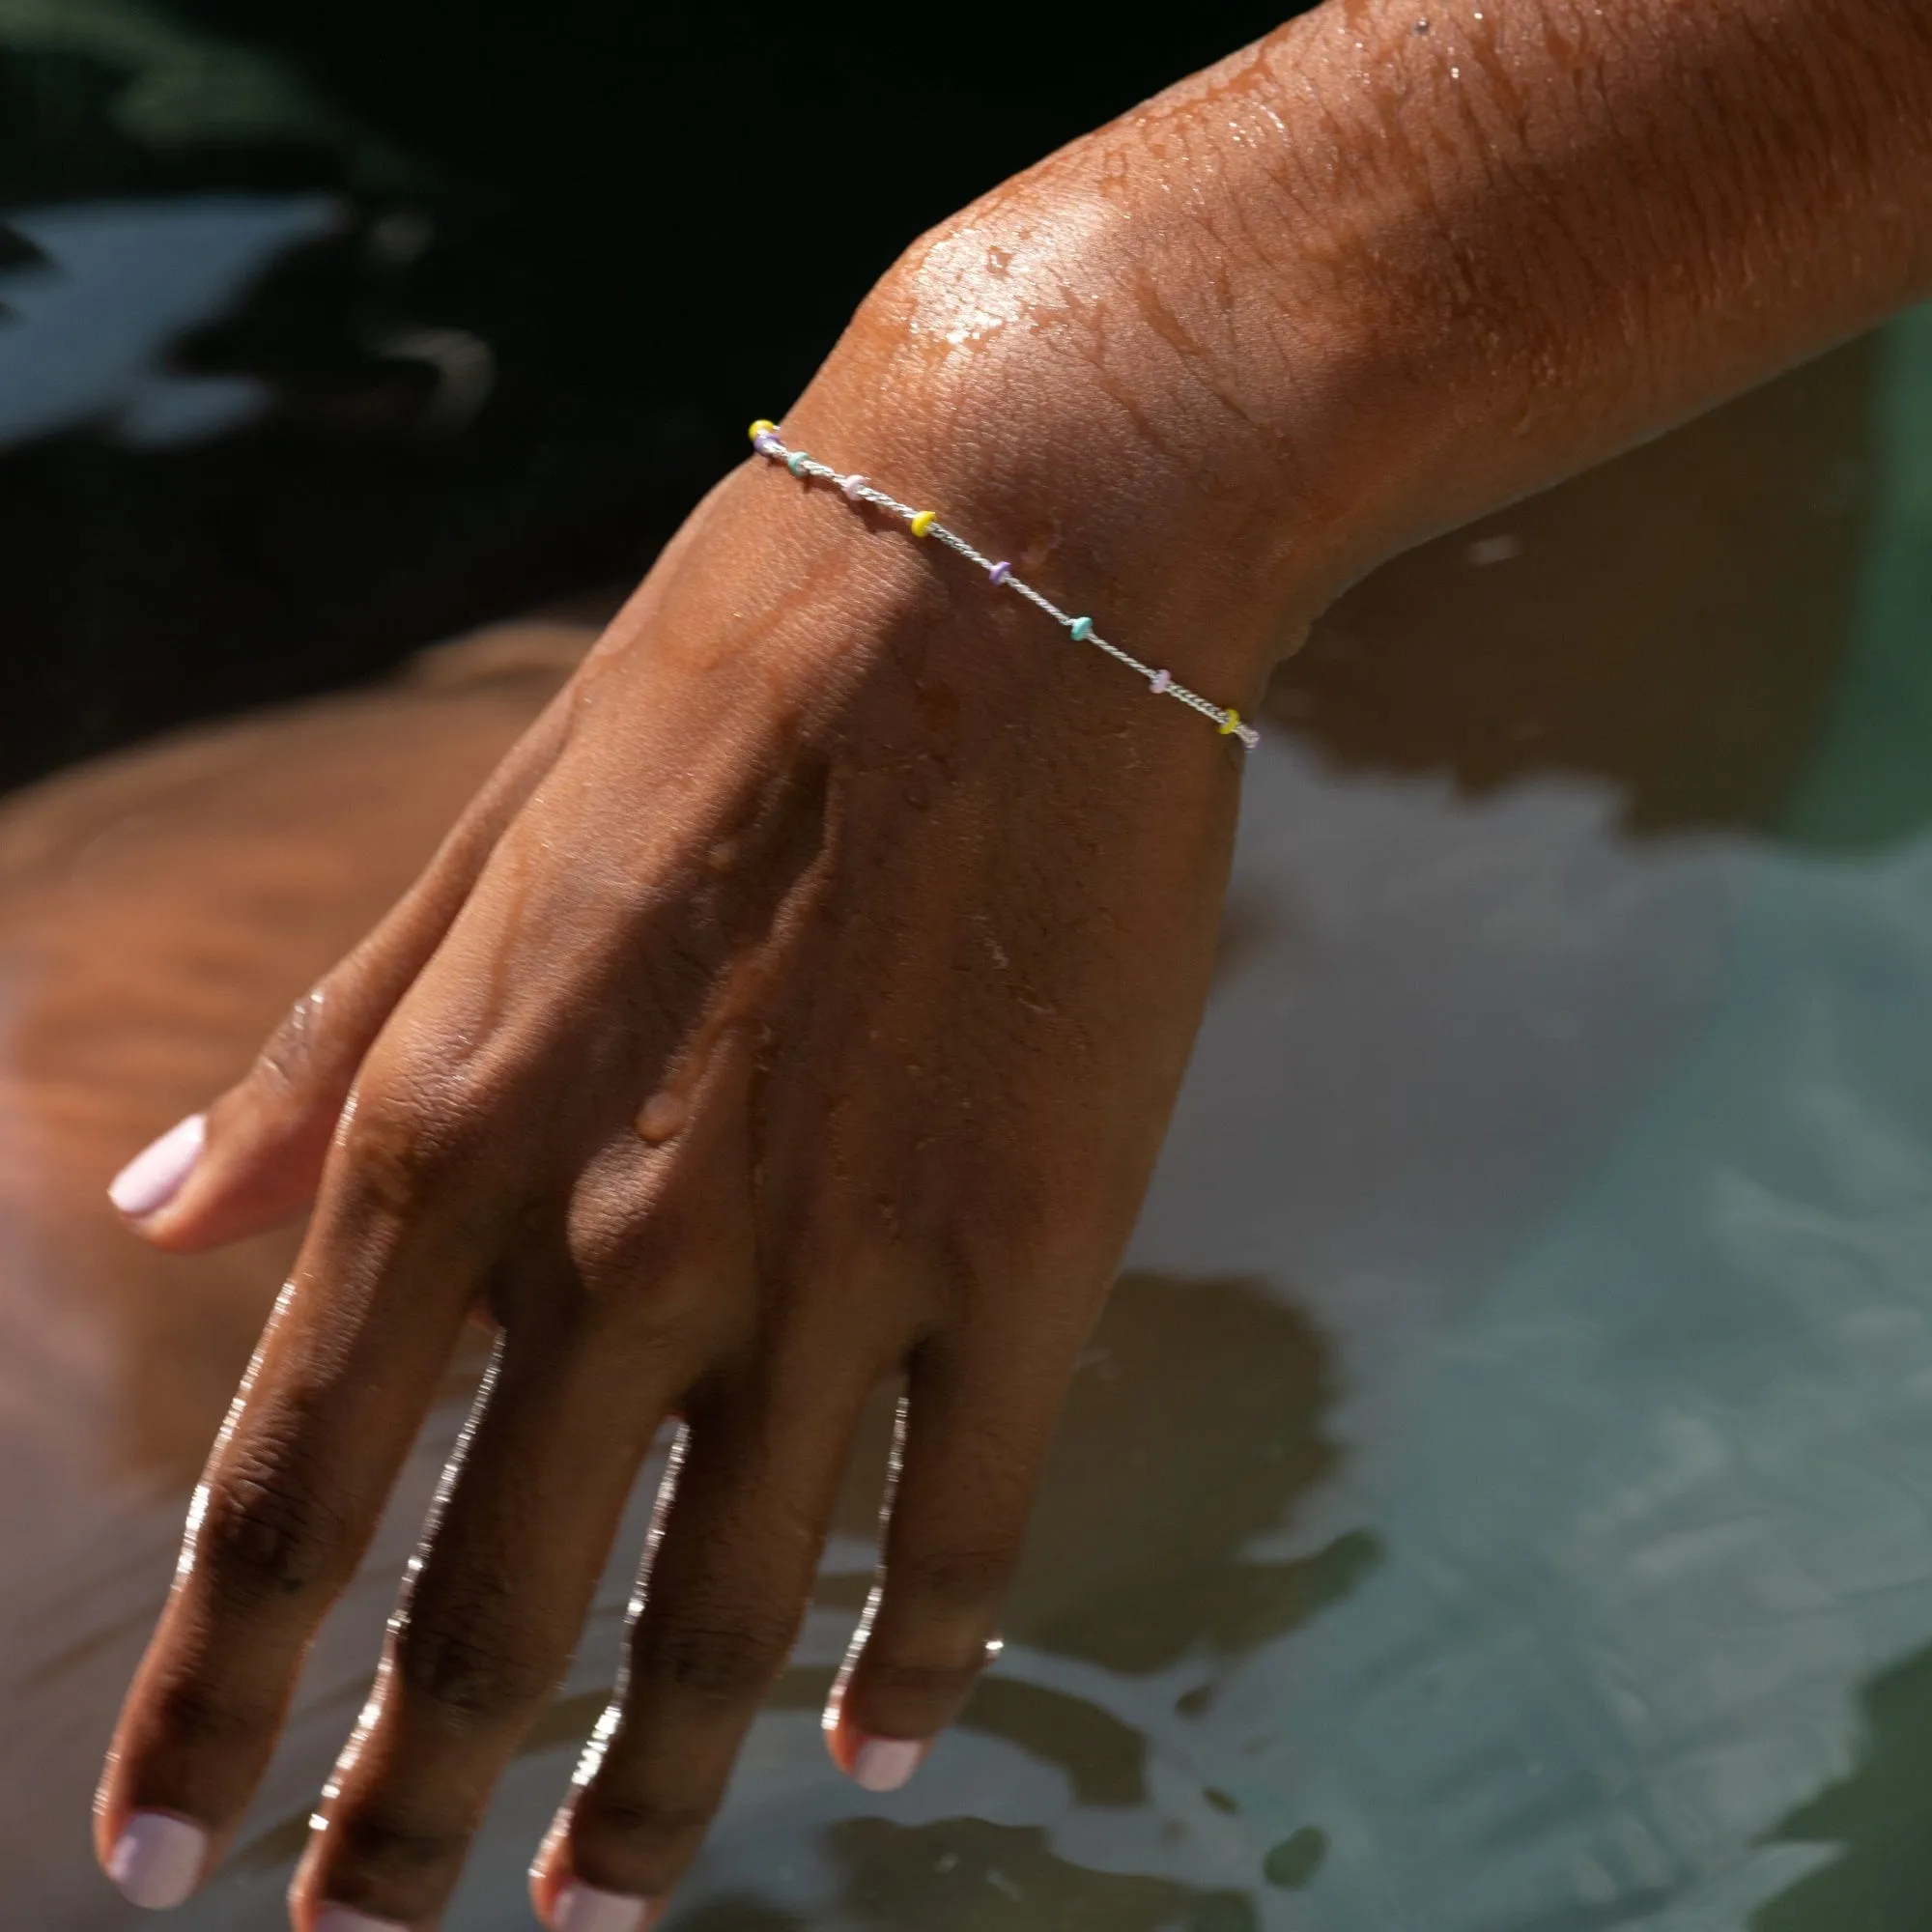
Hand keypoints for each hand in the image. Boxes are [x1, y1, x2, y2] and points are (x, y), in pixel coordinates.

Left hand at [91, 228, 1298, 1926]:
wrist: (1018, 554)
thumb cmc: (735, 666)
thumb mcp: (486, 841)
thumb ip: (330, 1051)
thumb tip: (157, 1213)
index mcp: (456, 1122)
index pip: (288, 1492)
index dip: (214, 1699)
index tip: (160, 1849)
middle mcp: (622, 1235)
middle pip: (485, 1616)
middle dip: (397, 1819)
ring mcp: (841, 1261)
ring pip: (719, 1627)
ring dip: (643, 1812)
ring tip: (593, 1914)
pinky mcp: (1035, 1247)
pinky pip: (961, 1532)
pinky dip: (909, 1670)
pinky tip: (871, 1750)